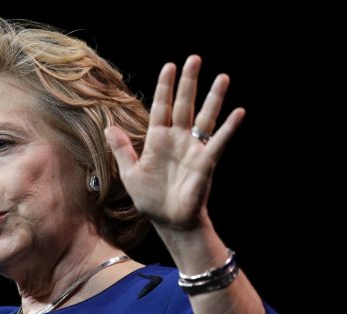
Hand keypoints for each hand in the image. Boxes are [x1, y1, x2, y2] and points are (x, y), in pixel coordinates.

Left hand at [105, 55, 244, 229]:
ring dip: (214, 98)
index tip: (169, 66)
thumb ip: (122, 149)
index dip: (165, 87)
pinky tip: (238, 112)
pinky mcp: (205, 162)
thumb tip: (108, 127)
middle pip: (184, 105)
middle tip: (194, 59)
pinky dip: (228, 128)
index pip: (161, 107)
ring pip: (204, 117)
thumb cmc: (150, 199)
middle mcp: (177, 139)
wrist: (168, 221)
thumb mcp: (130, 173)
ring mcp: (193, 148)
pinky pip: (219, 142)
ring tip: (222, 77)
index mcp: (157, 139)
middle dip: (188, 83)